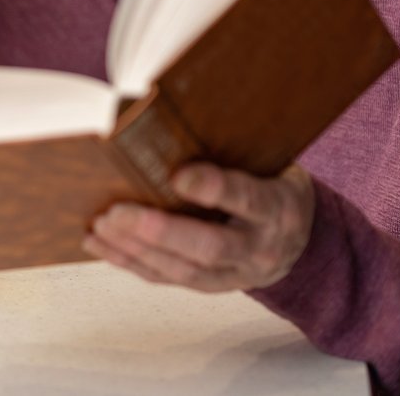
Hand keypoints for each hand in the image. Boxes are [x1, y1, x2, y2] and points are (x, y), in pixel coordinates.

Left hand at [82, 163, 314, 291]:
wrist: (299, 240)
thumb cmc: (272, 184)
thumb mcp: (269, 163)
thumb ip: (232, 149)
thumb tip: (168, 113)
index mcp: (278, 208)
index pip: (248, 199)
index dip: (214, 188)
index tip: (178, 175)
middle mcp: (259, 247)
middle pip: (209, 246)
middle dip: (160, 231)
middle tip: (117, 211)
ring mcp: (236, 273)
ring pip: (183, 269)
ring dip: (136, 247)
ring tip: (102, 224)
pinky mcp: (211, 285)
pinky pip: (167, 278)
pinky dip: (129, 260)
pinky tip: (99, 242)